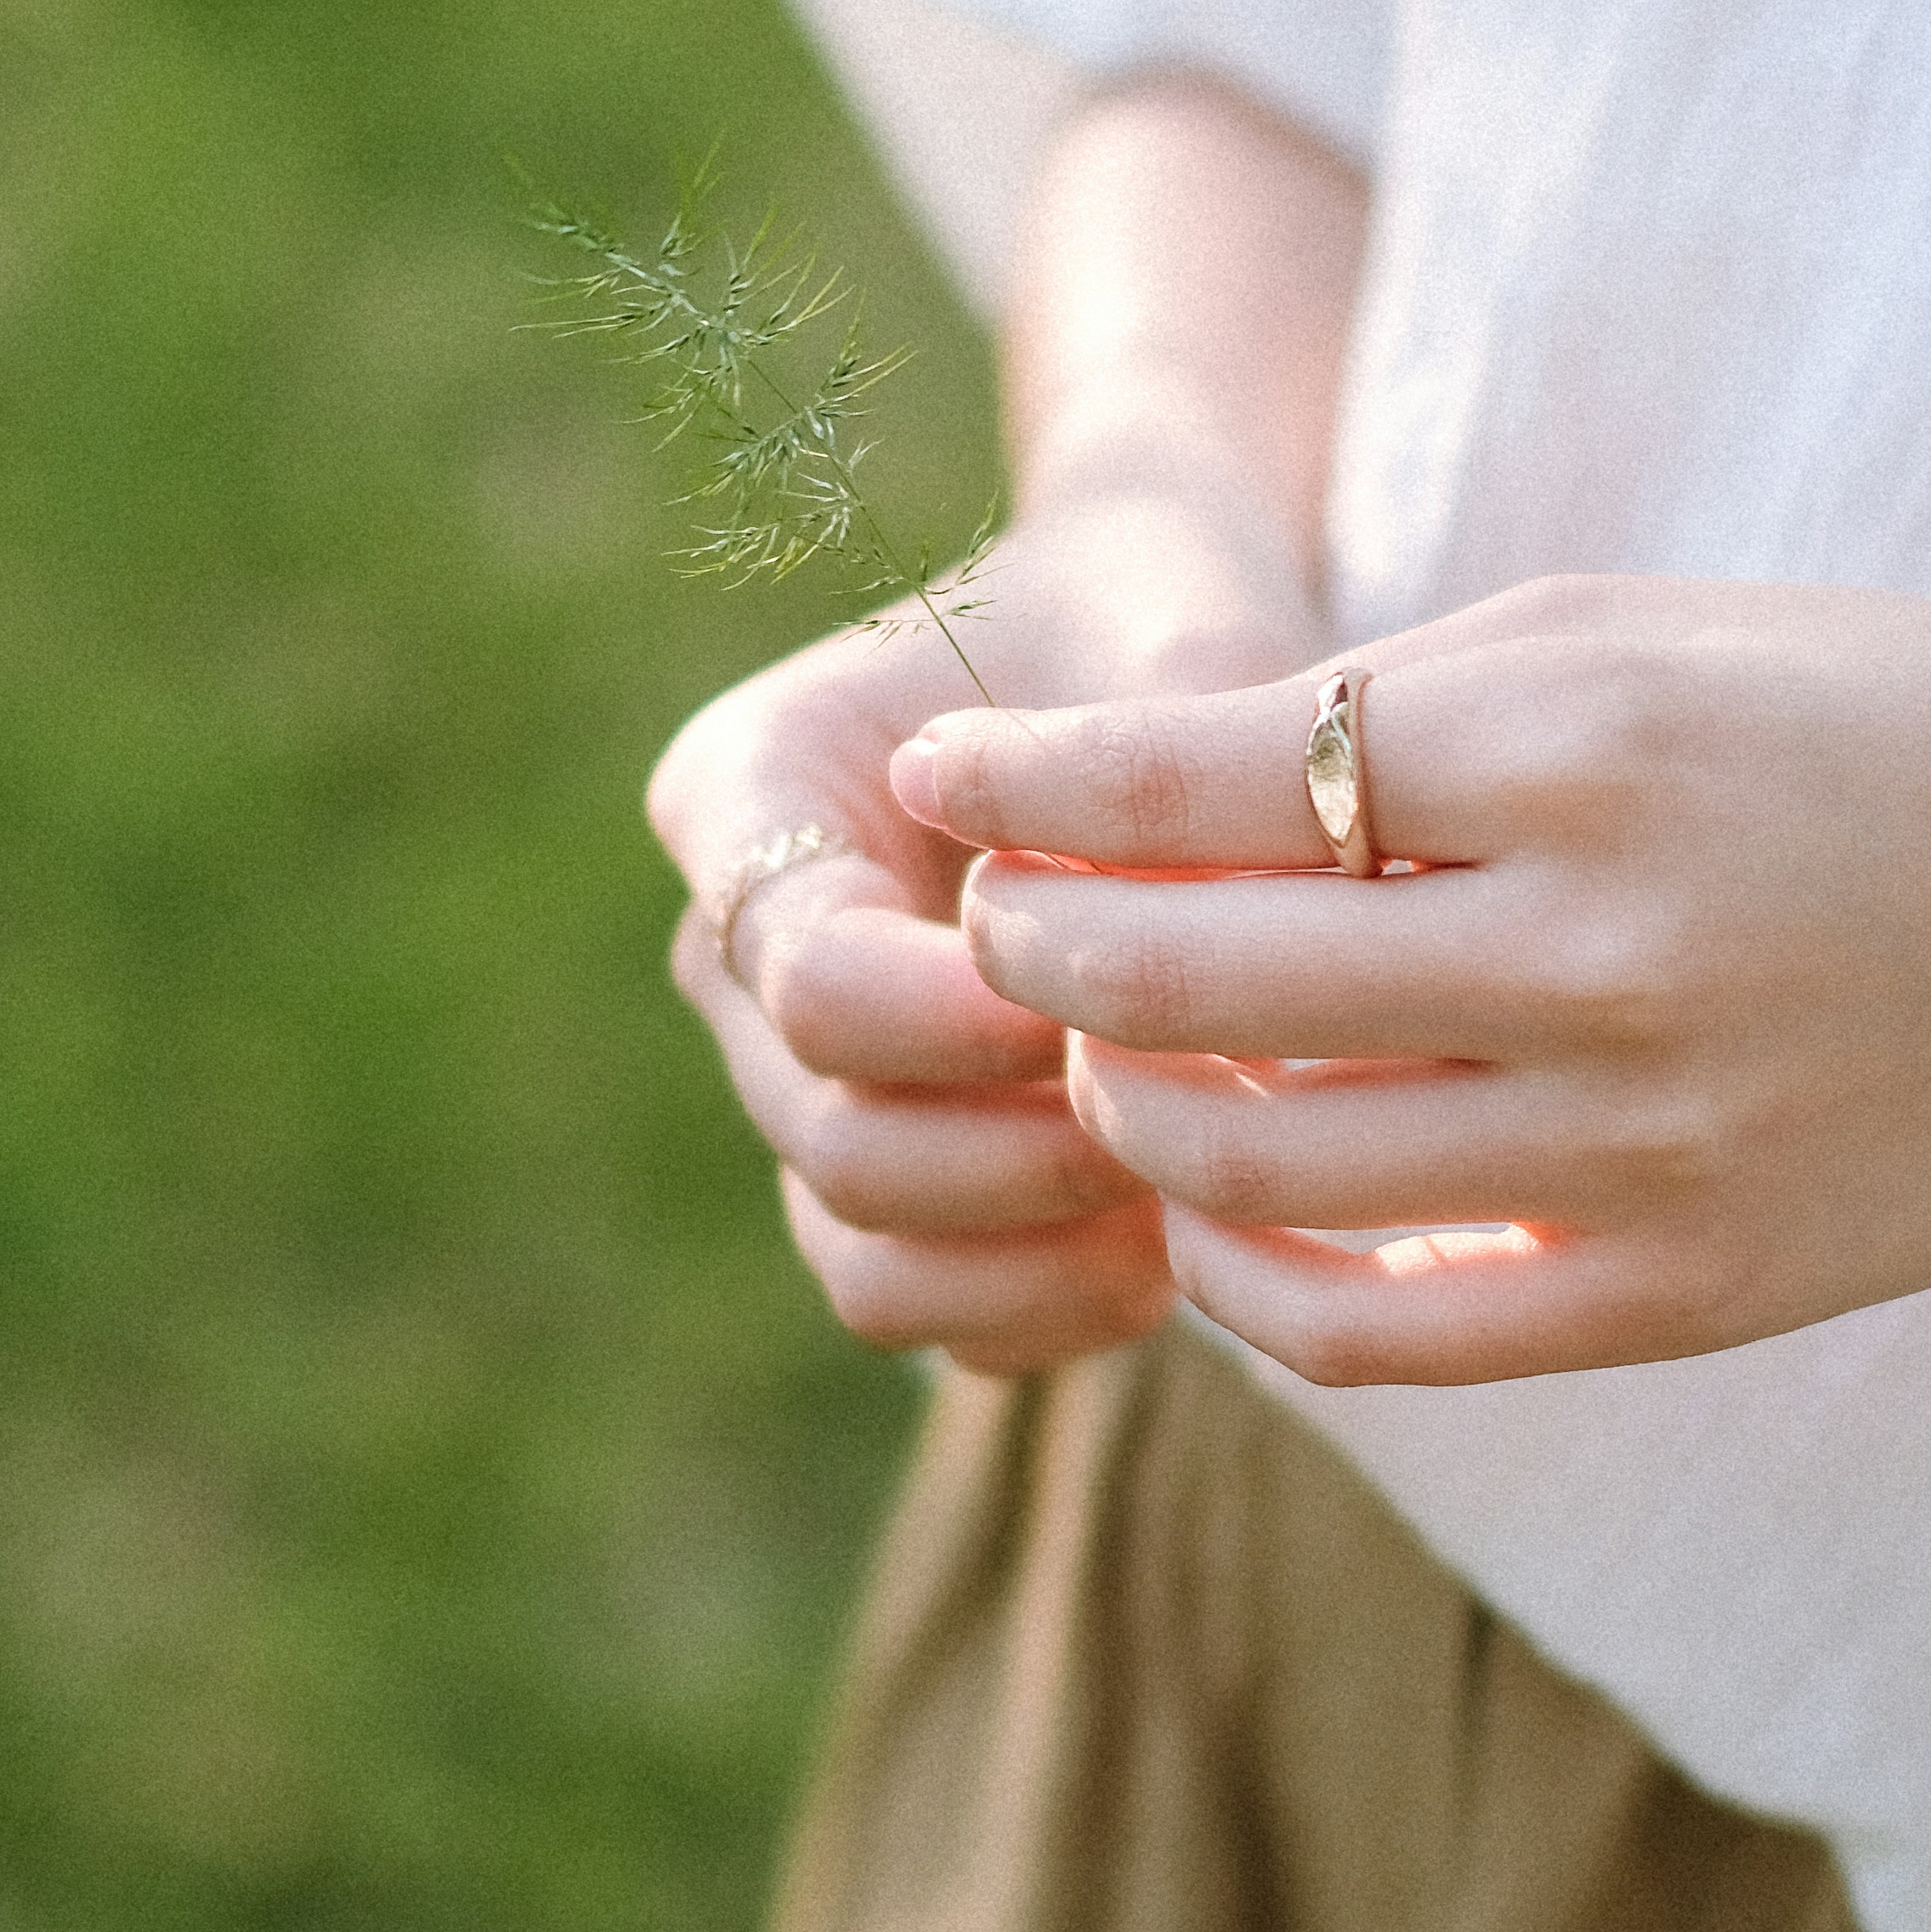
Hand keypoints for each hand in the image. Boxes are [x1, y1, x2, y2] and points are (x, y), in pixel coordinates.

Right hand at [646, 496, 1310, 1371]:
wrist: (1144, 650)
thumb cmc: (1154, 618)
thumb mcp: (1178, 643)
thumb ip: (1172, 782)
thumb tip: (1195, 980)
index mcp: (751, 791)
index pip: (815, 976)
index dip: (970, 1028)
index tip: (1123, 1011)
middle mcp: (735, 954)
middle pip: (836, 1138)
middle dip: (1028, 1155)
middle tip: (1194, 1113)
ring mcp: (795, 1083)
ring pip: (868, 1258)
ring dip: (1039, 1257)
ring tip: (1192, 1200)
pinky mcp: (881, 1183)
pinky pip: (929, 1313)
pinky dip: (1047, 1310)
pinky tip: (1174, 1248)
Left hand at [893, 577, 1930, 1383]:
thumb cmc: (1897, 744)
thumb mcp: (1656, 638)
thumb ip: (1412, 705)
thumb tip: (1149, 771)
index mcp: (1591, 747)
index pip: (1215, 770)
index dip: (1034, 777)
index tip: (939, 766)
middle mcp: (1606, 951)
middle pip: (1199, 976)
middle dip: (1040, 944)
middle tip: (987, 920)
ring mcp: (1644, 1147)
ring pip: (1258, 1172)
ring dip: (1126, 1113)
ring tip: (1101, 1059)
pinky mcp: (1676, 1295)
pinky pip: (1379, 1333)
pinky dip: (1247, 1285)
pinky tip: (1212, 1217)